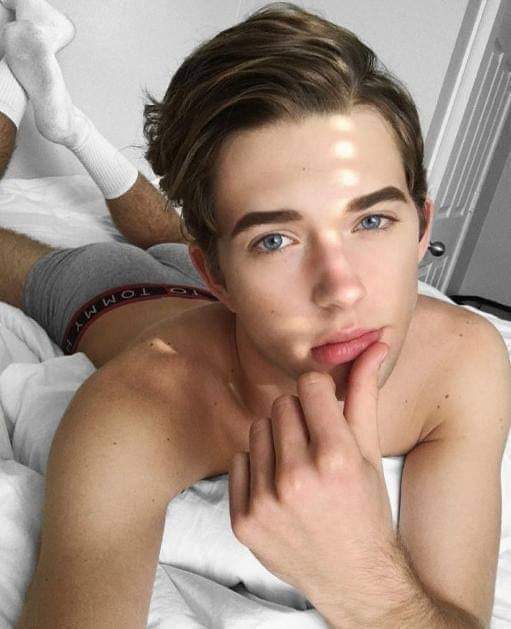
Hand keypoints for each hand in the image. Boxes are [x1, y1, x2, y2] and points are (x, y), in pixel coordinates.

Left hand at [228, 340, 395, 600]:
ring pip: (257, 429)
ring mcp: (265, 501)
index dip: (319, 395)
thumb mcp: (368, 451)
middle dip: (298, 417)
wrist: (355, 578)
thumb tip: (374, 345)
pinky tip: (278, 488)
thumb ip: (363, 394)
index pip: (308, 385)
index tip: (324, 410)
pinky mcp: (243, 520)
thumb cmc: (366, 509)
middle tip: (314, 445)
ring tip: (297, 467)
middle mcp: (296, 478)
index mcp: (334, 457)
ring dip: (276, 440)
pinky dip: (255, 468)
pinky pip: (238, 461)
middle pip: (280, 404)